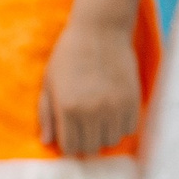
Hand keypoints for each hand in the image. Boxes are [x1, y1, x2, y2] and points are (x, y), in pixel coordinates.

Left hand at [38, 18, 142, 155]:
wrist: (100, 30)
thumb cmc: (69, 54)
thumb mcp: (49, 83)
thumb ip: (46, 114)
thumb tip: (47, 141)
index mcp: (68, 109)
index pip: (70, 148)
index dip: (69, 145)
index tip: (71, 136)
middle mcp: (92, 112)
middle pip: (92, 148)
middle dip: (86, 143)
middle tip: (85, 129)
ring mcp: (114, 107)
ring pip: (112, 140)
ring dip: (105, 135)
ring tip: (100, 120)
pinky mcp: (132, 99)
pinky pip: (130, 128)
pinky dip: (121, 126)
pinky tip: (114, 113)